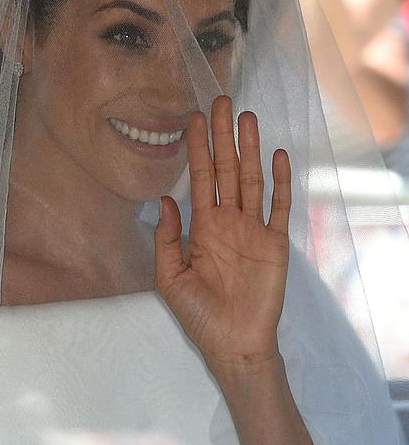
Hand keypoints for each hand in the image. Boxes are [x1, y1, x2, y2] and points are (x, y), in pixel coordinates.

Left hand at [154, 95, 291, 375]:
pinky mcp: (275, 244)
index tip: (191, 118)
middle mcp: (228, 222)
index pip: (199, 178)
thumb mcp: (169, 277)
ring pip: (252, 179)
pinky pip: (279, 207)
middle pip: (226, 169)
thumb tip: (164, 200)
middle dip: (222, 136)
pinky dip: (280, 181)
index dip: (197, 149)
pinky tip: (275, 156)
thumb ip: (166, 238)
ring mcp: (253, 230)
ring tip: (246, 117)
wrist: (233, 344)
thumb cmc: (199, 315)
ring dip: (249, 148)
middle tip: (220, 100)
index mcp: (201, 227)